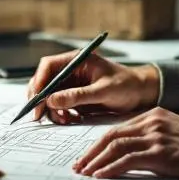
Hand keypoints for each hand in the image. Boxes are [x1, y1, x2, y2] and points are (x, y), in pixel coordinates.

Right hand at [26, 53, 159, 123]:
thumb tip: (52, 100)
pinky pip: (59, 105)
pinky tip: (70, 119)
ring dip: (51, 109)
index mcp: (77, 60)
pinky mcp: (75, 97)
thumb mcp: (103, 91)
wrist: (141, 94)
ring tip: (64, 119)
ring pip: (49, 96)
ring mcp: (72, 84)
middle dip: (41, 99)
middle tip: (40, 115)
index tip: (37, 98)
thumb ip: (78, 96)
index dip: (39, 81)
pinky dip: (60, 114)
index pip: (48, 66)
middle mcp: (71, 71)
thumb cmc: (127, 85)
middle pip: (44, 82)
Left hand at [73, 108, 178, 179]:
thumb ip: (153, 135)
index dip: (99, 143)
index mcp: (154, 114)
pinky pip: (127, 160)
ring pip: (115, 146)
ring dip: (96, 161)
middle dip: (91, 151)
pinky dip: (110, 168)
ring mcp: (155, 136)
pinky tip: (100, 176)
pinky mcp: (160, 152)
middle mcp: (152, 122)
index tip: (88, 155)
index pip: (118, 128)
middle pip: (111, 135)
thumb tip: (128, 152)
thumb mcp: (174, 132)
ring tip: (84, 173)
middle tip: (78, 165)